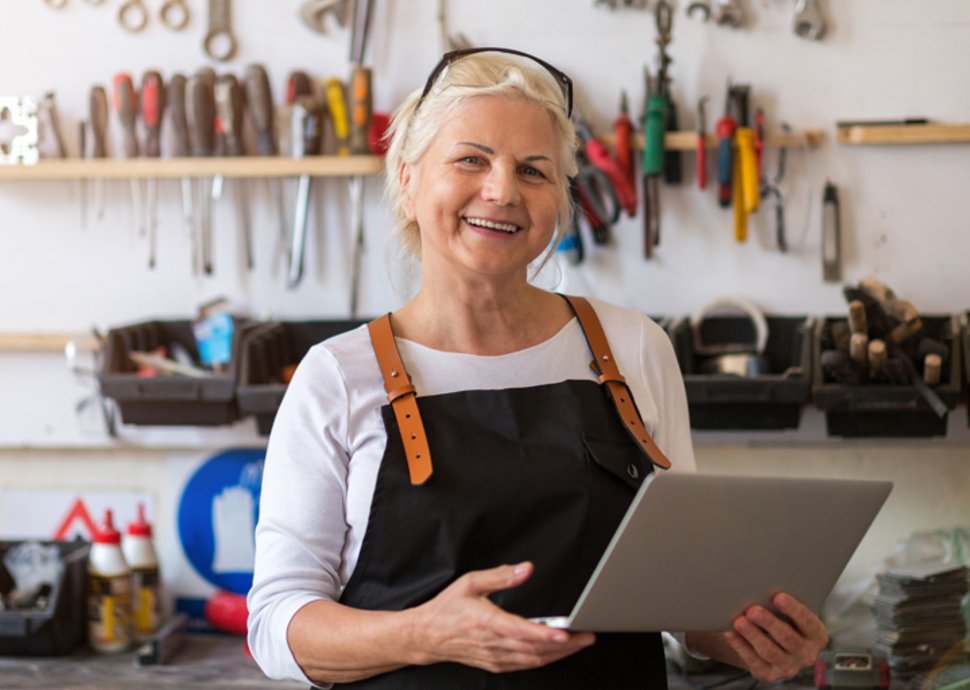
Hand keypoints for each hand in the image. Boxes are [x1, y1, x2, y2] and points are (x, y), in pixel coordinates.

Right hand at [410, 561, 594, 672]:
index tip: (565, 632)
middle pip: (534, 650)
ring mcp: (494, 657)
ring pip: (532, 661)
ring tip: (578, 644)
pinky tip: (555, 654)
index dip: (545, 634)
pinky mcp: (494, 664)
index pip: (521, 631)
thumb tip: (526, 569)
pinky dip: (543, 661)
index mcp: (486, 621)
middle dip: (564, 646)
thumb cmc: (447, 608)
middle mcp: (492, 643)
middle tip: (586, 637)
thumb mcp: (470, 582)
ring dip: (558, 655)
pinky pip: (524, 666)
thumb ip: (500, 575)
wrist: (427, 635)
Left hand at [724, 592, 828, 682]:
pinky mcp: (769, 674)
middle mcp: (806, 654)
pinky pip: (754, 661)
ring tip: (739, 621)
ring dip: (753, 635)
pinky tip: (730, 634)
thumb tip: (763, 586)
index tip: (778, 596)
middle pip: (788, 638)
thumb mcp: (790, 612)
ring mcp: (788, 667)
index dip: (793, 609)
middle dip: (769, 623)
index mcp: (816, 635)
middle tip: (753, 610)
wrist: (773, 643)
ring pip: (770, 652)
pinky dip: (741, 646)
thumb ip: (784, 604)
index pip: (807, 621)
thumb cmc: (783, 619)